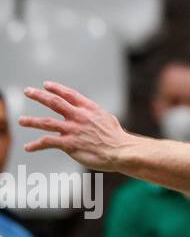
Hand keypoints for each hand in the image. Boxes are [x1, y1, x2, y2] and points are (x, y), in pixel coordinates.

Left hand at [19, 82, 137, 171]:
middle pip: (54, 102)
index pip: (69, 94)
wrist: (121, 150)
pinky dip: (36, 144)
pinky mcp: (69, 144)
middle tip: (27, 91)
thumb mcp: (107, 119)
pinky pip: (47, 142)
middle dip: (39, 95)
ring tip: (20, 120)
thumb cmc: (117, 137)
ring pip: (46, 122)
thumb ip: (94, 116)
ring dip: (31, 121)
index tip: (45, 85)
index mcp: (89, 108)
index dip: (56, 88)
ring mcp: (73, 130)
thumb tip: (91, 117)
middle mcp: (79, 116)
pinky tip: (28, 147)